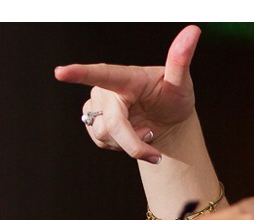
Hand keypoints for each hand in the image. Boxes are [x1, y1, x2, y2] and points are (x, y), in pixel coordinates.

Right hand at [57, 24, 200, 161]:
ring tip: (144, 131)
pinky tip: (131, 136)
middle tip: (155, 153)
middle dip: (133, 143)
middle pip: (110, 123)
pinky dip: (120, 148)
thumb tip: (193, 31)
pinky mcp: (93, 121)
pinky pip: (100, 142)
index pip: (102, 73)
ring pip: (103, 135)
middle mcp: (107, 89)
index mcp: (126, 76)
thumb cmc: (174, 98)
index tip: (60, 72)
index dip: (81, 73)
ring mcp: (97, 105)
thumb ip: (181, 60)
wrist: (168, 121)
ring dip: (129, 144)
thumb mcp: (182, 83)